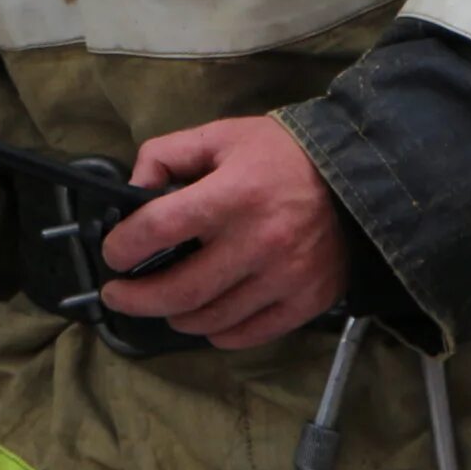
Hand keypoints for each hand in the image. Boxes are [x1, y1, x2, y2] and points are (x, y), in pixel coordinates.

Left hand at [96, 115, 348, 349]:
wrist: (356, 179)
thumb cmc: (281, 155)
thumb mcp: (221, 136)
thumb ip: (169, 154)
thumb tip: (134, 188)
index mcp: (232, 194)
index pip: (160, 228)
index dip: (125, 246)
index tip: (113, 254)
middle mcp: (257, 241)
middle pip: (181, 288)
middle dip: (137, 299)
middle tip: (117, 296)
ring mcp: (283, 277)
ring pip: (212, 318)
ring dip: (175, 316)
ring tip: (162, 305)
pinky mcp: (306, 301)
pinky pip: (250, 333)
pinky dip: (218, 333)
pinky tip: (204, 320)